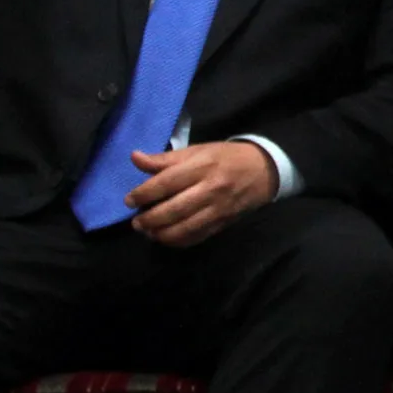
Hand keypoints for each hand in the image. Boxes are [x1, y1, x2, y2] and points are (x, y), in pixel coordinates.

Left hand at [125, 142, 278, 246]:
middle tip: (136, 222)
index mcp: (202, 166)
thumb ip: (165, 159)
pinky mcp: (223, 223)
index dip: (144, 193)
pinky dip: (178, 241)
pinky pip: (197, 236)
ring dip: (161, 234)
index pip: (166, 182)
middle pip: (174, 209)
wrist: (263, 171)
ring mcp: (218, 209)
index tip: (129, 200)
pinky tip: (166, 238)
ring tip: (147, 232)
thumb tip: (135, 158)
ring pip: (185, 228)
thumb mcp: (197, 151)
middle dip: (150, 218)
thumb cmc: (225, 157)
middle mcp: (210, 189)